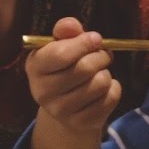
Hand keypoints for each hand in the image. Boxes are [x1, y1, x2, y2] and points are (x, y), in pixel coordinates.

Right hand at [24, 17, 120, 139]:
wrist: (65, 106)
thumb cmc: (65, 67)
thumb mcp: (61, 45)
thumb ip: (65, 31)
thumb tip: (72, 25)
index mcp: (35, 67)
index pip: (60, 54)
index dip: (84, 43)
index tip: (95, 38)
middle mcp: (42, 92)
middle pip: (85, 68)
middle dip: (101, 56)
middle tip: (103, 55)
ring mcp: (61, 111)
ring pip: (101, 83)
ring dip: (106, 73)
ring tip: (99, 73)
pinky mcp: (81, 123)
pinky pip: (111, 98)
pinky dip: (113, 88)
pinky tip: (103, 89)